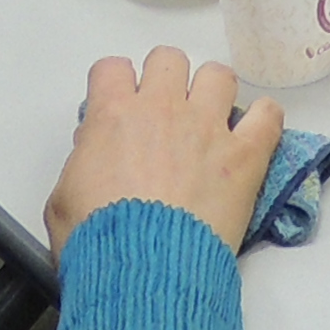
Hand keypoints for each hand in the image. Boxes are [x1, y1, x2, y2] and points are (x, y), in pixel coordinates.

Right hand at [47, 45, 283, 255]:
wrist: (141, 270)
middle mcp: (162, 109)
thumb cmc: (99, 242)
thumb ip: (79, 166)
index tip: (121, 100)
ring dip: (214, 92)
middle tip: (166, 109)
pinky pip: (267, 116)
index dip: (117, 83)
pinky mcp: (243, 156)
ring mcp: (206, 128)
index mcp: (113, 116)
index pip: (113, 69)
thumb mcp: (61, 202)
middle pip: (169, 59)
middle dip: (167, 79)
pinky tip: (255, 132)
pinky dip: (264, 119)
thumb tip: (92, 155)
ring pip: (219, 75)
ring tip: (211, 117)